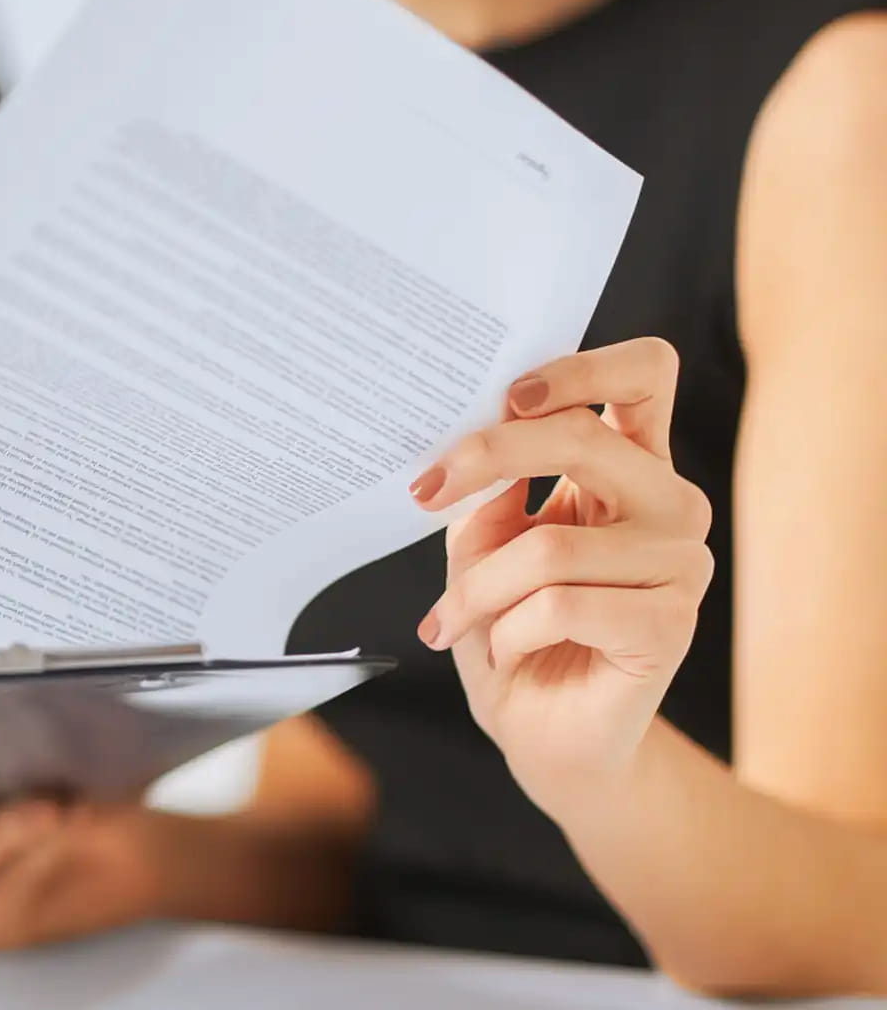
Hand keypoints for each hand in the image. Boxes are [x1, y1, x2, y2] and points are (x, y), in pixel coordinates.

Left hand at [409, 337, 715, 815]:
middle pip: (583, 438)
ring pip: (550, 545)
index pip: (643, 375)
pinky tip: (505, 653)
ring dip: (478, 589)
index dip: (580, 367)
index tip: (506, 393)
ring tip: (451, 622)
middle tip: (423, 493)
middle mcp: (670, 505)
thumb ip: (488, 494)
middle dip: (486, 457)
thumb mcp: (482, 551)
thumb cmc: (514, 634)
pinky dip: (509, 631)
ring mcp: (682, 564)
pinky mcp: (672, 625)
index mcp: (631, 469)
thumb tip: (477, 452)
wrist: (547, 738)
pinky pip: (560, 606)